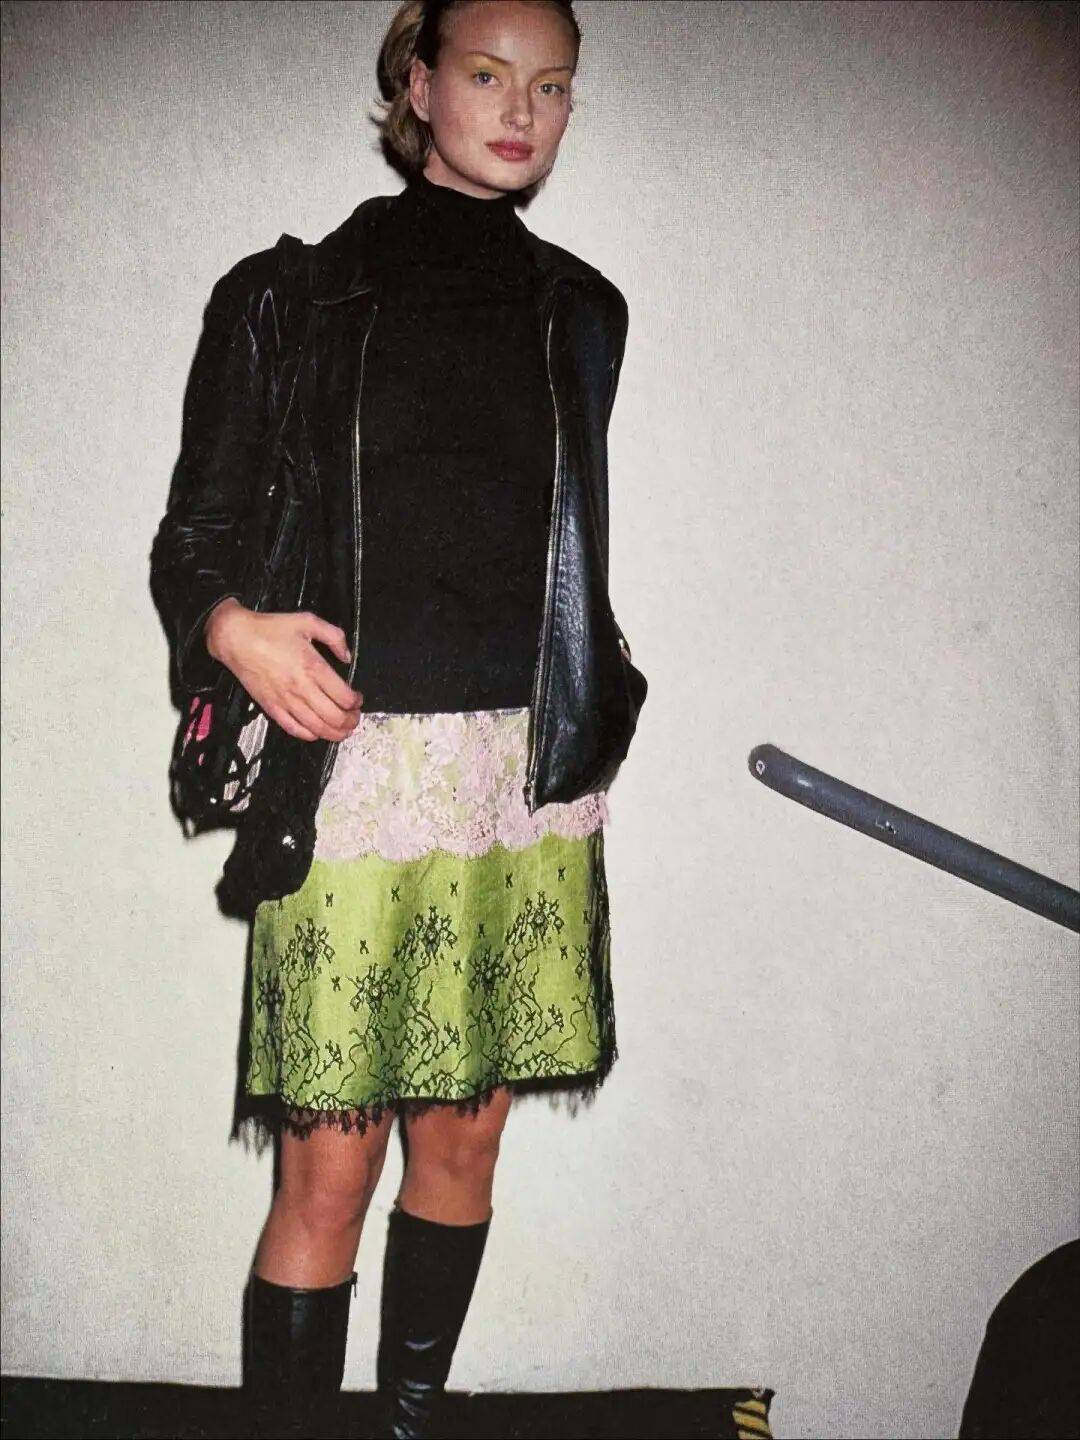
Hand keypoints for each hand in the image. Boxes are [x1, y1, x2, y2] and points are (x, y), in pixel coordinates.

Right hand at [204, 599, 363, 742]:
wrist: (236, 638)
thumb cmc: (270, 629)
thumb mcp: (307, 621)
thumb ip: (334, 636)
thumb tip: (347, 656)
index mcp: (314, 667)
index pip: (344, 697)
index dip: (357, 702)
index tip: (358, 699)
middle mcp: (302, 688)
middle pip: (335, 717)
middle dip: (351, 721)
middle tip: (355, 718)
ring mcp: (286, 701)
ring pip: (317, 728)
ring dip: (335, 733)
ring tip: (343, 730)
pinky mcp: (271, 708)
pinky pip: (294, 729)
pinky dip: (310, 735)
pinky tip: (317, 732)